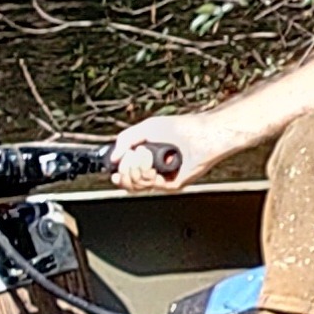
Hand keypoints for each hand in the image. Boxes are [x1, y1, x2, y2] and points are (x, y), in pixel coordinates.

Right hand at [110, 109, 233, 190]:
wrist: (201, 135)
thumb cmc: (180, 128)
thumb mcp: (146, 128)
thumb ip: (124, 140)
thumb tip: (112, 159)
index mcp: (148, 157)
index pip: (126, 172)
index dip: (118, 171)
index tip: (114, 167)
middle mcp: (154, 169)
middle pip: (127, 182)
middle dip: (125, 170)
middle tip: (133, 158)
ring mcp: (163, 178)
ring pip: (137, 186)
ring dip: (136, 171)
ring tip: (146, 159)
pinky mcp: (173, 184)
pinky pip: (152, 186)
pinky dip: (149, 175)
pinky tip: (154, 166)